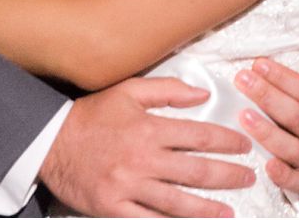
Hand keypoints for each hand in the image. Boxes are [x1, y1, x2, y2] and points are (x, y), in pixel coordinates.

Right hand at [39, 76, 255, 217]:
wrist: (50, 143)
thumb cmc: (92, 115)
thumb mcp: (129, 91)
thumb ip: (168, 90)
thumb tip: (201, 94)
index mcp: (148, 129)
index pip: (199, 136)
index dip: (227, 141)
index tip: (244, 145)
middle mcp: (142, 159)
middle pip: (196, 171)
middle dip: (228, 175)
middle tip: (248, 178)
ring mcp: (128, 187)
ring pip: (178, 202)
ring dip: (208, 208)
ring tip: (229, 211)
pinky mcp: (113, 208)